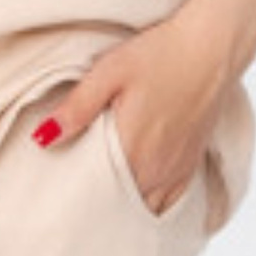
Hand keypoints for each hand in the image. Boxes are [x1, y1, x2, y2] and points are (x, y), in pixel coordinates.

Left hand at [31, 6, 233, 213]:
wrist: (213, 46)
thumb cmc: (162, 54)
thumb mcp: (109, 73)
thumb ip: (77, 108)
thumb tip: (42, 137)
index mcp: (131, 149)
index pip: (96, 194)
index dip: (76, 200)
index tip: (59, 199)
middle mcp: (156, 168)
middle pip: (119, 207)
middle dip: (97, 208)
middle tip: (74, 204)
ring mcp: (176, 170)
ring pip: (145, 209)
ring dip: (125, 209)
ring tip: (102, 204)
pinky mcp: (190, 164)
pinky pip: (169, 203)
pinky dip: (151, 206)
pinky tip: (137, 200)